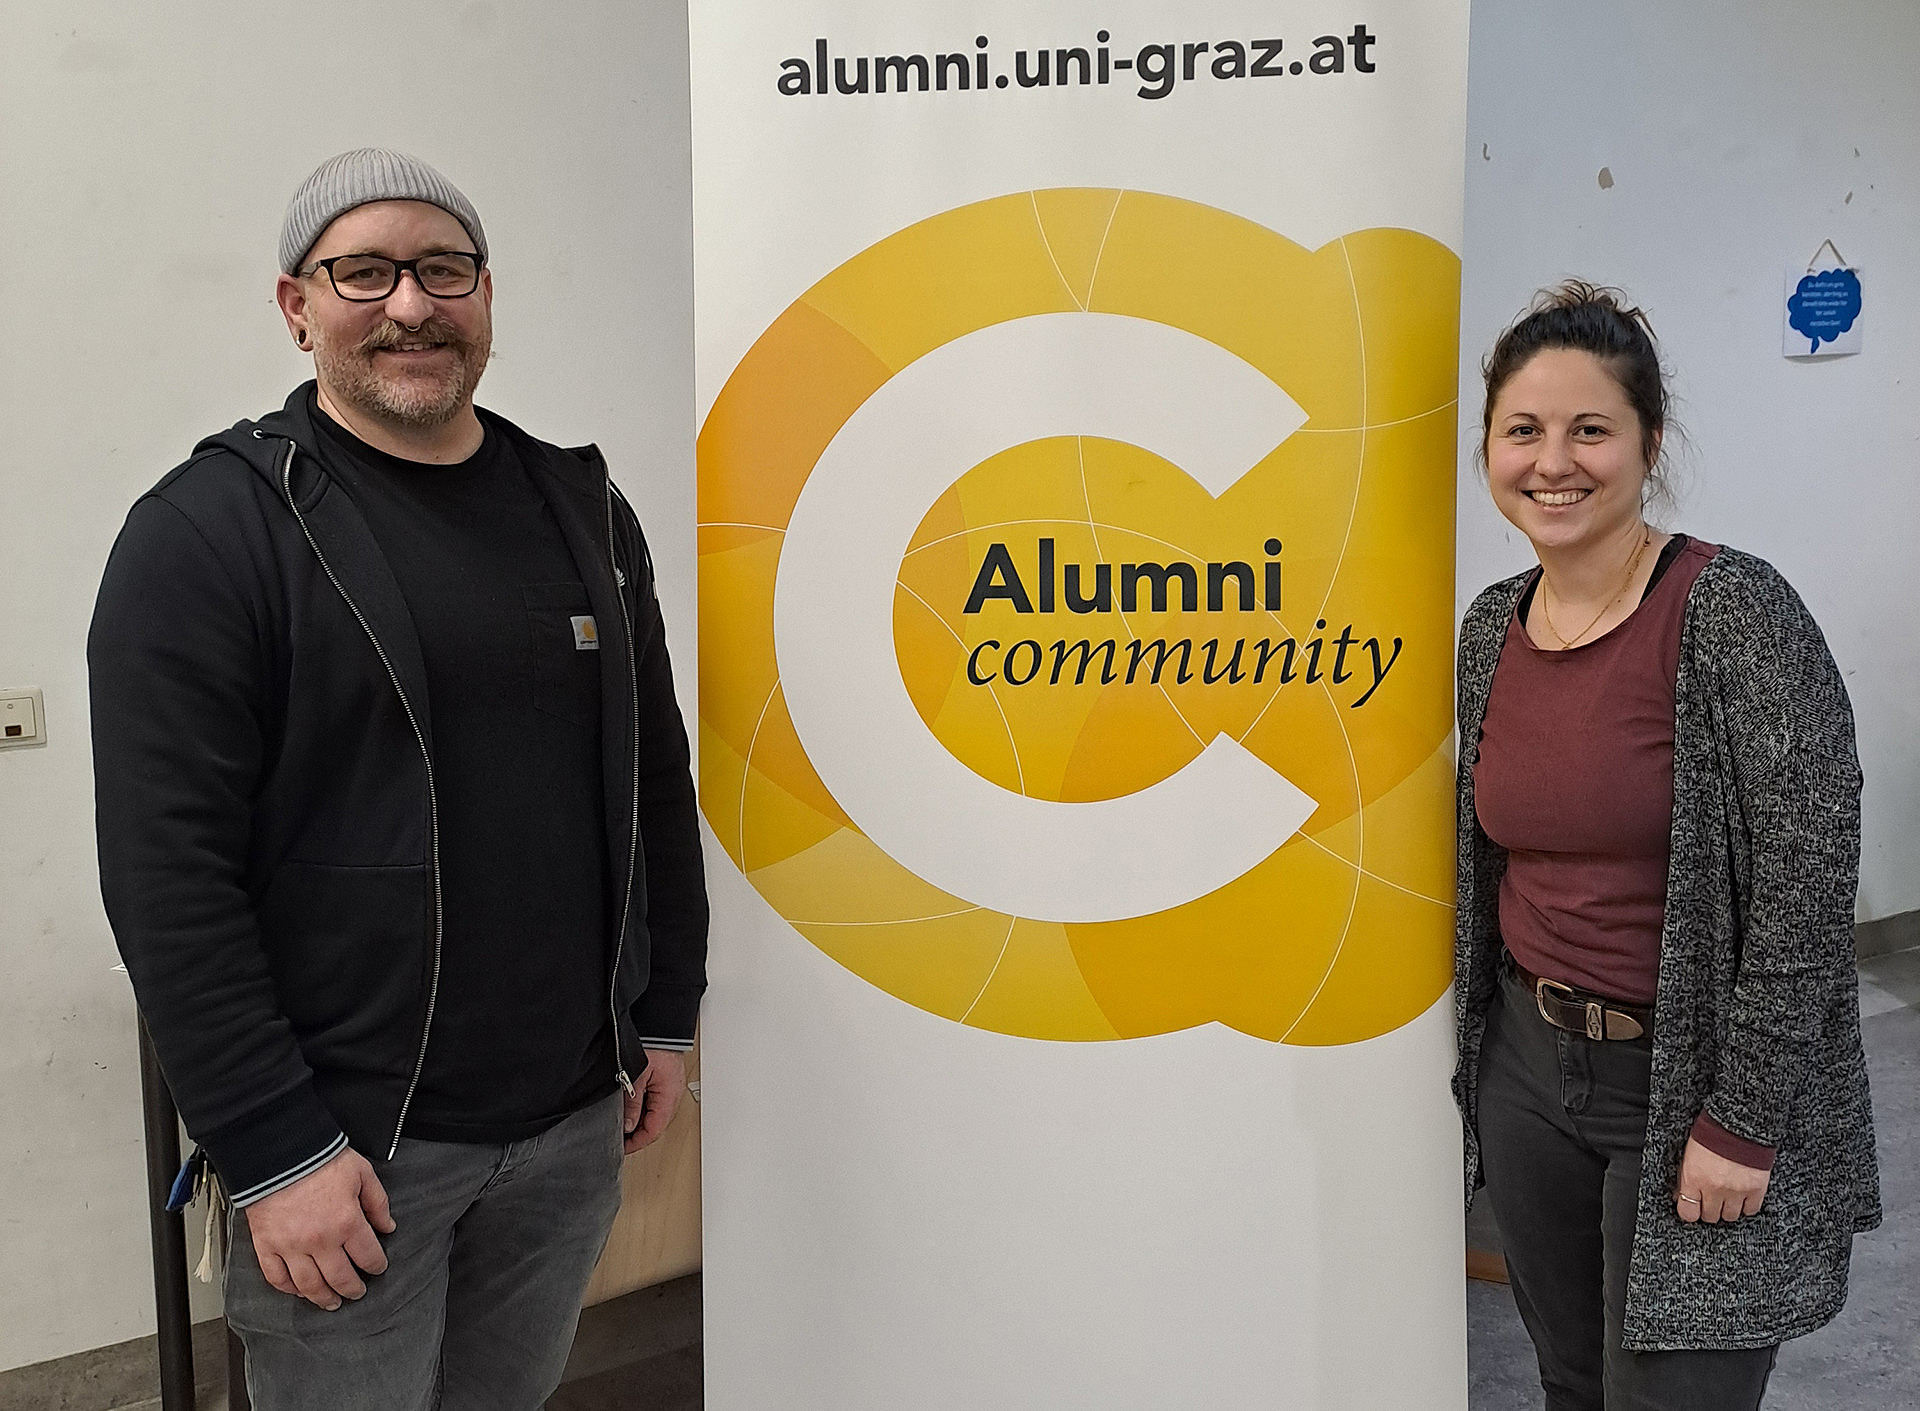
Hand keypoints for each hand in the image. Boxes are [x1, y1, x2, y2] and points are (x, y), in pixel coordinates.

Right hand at [243, 1148, 393, 1309]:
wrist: (279, 1151)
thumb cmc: (320, 1159)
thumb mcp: (362, 1173)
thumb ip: (377, 1203)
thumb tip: (388, 1226)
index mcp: (347, 1222)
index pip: (368, 1256)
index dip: (376, 1265)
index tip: (378, 1268)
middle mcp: (320, 1240)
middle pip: (340, 1278)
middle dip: (353, 1289)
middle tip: (357, 1293)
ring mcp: (291, 1246)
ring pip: (310, 1285)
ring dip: (323, 1298)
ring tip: (331, 1302)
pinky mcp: (266, 1245)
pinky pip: (276, 1277)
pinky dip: (288, 1289)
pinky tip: (298, 1291)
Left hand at [622, 1049, 686, 1153]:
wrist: (660, 1026)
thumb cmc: (652, 1045)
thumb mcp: (635, 1078)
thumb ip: (631, 1104)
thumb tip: (628, 1126)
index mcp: (669, 1096)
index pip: (654, 1130)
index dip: (637, 1143)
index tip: (622, 1148)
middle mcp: (673, 1094)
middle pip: (656, 1125)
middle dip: (637, 1134)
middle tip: (620, 1139)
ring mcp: (670, 1088)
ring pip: (655, 1114)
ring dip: (640, 1122)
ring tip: (622, 1125)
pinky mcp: (665, 1081)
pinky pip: (655, 1102)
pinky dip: (643, 1109)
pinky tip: (630, 1109)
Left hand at [1674, 1136, 1768, 1223]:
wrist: (1738, 1124)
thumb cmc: (1710, 1136)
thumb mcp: (1688, 1155)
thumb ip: (1684, 1179)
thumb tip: (1679, 1197)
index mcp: (1693, 1179)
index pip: (1688, 1213)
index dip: (1690, 1212)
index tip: (1693, 1207)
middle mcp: (1714, 1189)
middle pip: (1710, 1217)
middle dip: (1709, 1209)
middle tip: (1711, 1198)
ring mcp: (1736, 1191)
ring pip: (1730, 1217)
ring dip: (1727, 1209)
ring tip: (1727, 1196)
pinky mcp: (1756, 1190)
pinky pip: (1750, 1211)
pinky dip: (1746, 1206)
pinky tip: (1742, 1196)